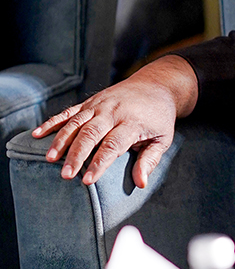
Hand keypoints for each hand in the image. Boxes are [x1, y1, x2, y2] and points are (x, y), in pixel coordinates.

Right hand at [32, 56, 198, 189]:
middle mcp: (113, 112)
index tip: (88, 181)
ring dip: (61, 140)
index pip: (112, 145)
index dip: (99, 163)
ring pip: (75, 122)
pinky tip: (37, 134)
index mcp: (132, 122)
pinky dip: (52, 122)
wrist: (156, 85)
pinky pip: (68, 112)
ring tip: (50, 159)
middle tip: (65, 174)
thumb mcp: (162, 139)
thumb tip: (140, 183)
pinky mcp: (90, 102)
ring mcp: (99, 105)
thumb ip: (150, 160)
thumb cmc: (159, 118)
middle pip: (90, 134)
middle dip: (76, 155)